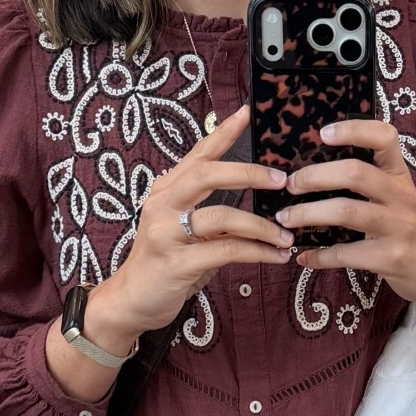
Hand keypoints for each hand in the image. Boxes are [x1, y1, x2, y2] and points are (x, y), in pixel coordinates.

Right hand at [97, 103, 294, 341]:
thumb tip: (255, 203)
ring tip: (285, 234)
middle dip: (248, 173)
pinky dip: (256, 252)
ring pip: (221, 216)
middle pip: (207, 174)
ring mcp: (166, 234)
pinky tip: (274, 256)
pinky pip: (225, 251)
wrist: (130, 302)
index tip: (248, 113)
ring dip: (260, 225)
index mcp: (165, 191)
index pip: (198, 155)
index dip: (223, 133)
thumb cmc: (164, 264)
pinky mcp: (176, 264)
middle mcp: (162, 205)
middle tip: (281, 179)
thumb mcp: (185, 231)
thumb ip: (212, 213)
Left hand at [280, 119, 415, 319]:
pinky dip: (319, 256)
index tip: (322, 134)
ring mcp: (398, 228)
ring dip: (307, 214)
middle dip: (315, 176)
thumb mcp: (399, 200)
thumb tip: (316, 174)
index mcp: (401, 176)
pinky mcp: (390, 258)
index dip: (353, 130)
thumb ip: (371, 185)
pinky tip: (304, 256)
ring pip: (345, 211)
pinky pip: (346, 253)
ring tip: (285, 218)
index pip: (384, 137)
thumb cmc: (411, 232)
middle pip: (355, 173)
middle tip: (290, 184)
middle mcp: (401, 196)